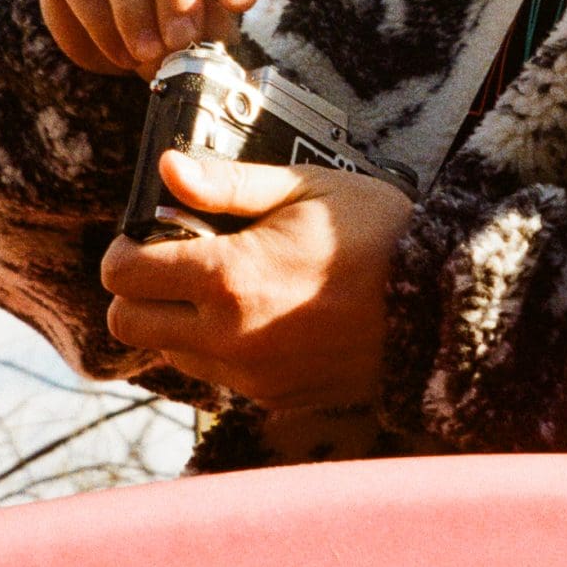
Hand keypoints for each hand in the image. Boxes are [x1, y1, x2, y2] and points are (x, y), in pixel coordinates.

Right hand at [41, 0, 265, 77]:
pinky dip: (96, 19)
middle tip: (179, 39)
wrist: (133, 23)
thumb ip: (212, 35)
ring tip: (144, 54)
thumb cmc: (187, 16)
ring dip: (131, 6)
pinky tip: (116, 51)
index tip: (239, 2)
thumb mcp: (212, 24)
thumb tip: (199, 62)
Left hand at [99, 150, 413, 412]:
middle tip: (175, 260)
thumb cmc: (379, 234)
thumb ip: (227, 183)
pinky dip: (218, 346)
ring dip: (176, 320)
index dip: (127, 246)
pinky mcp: (271, 397)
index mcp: (229, 277)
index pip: (124, 273)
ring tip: (227, 286)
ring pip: (167, 352)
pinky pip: (215, 374)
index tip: (153, 231)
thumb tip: (167, 168)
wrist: (442, 308)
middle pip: (127, 322)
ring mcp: (249, 375)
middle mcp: (229, 336)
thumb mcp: (307, 188)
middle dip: (138, 289)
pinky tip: (261, 313)